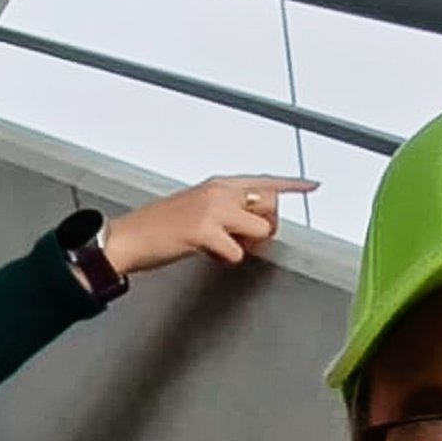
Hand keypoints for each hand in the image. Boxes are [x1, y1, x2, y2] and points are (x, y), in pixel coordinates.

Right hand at [99, 174, 318, 276]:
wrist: (128, 238)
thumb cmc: (159, 228)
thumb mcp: (197, 210)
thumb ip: (226, 211)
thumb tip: (253, 224)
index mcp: (218, 185)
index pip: (264, 180)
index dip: (292, 184)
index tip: (313, 185)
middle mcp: (218, 191)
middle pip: (270, 206)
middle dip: (264, 228)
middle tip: (241, 240)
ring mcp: (212, 209)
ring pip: (260, 230)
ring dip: (245, 246)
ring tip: (218, 247)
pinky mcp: (204, 230)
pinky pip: (237, 253)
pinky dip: (225, 260)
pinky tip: (205, 254)